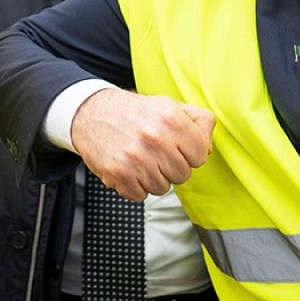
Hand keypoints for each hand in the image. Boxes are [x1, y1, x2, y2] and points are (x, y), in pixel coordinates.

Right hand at [71, 89, 214, 200]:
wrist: (90, 113)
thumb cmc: (133, 112)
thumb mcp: (168, 105)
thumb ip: (197, 121)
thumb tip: (209, 148)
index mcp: (172, 119)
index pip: (201, 155)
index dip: (188, 153)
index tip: (176, 146)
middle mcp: (155, 138)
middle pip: (182, 175)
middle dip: (170, 166)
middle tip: (154, 152)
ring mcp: (136, 158)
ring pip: (162, 188)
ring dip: (152, 177)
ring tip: (139, 158)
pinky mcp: (119, 173)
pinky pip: (140, 195)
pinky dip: (134, 186)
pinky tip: (127, 168)